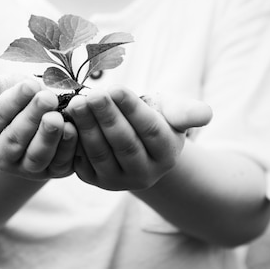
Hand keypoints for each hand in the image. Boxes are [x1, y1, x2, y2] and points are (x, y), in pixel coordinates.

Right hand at [0, 76, 78, 179]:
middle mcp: (5, 154)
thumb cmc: (25, 99)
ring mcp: (29, 167)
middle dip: (32, 117)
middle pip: (16, 138)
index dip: (14, 100)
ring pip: (36, 156)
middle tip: (47, 97)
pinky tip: (73, 129)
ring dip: (48, 137)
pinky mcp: (54, 171)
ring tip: (57, 118)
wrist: (48, 116)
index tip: (30, 85)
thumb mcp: (6, 89)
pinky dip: (67, 148)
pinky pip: (60, 163)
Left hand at [65, 86, 210, 190]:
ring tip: (76, 103)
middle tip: (91, 94)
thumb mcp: (173, 111)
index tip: (116, 88)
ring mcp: (117, 180)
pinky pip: (81, 161)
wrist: (136, 140)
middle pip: (124, 143)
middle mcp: (145, 173)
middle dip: (106, 117)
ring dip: (86, 127)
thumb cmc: (157, 118)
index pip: (150, 130)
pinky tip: (64, 120)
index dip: (132, 110)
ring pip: (100, 153)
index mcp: (167, 154)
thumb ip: (187, 111)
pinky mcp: (94, 179)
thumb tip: (206, 114)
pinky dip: (72, 141)